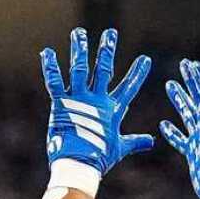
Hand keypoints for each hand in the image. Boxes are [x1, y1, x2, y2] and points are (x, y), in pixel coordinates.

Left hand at [40, 27, 153, 174]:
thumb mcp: (120, 148)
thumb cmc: (98, 158)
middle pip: (104, 70)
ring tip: (79, 33)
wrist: (78, 165)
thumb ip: (136, 141)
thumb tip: (152, 141)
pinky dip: (51, 67)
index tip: (145, 59)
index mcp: (112, 110)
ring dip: (80, 50)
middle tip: (110, 33)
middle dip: (107, 50)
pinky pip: (54, 82)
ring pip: (80, 69)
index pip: (128, 87)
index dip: (137, 73)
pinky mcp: (61, 104)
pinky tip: (47, 52)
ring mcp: (79, 100)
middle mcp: (96, 101)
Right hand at [159, 59, 199, 198]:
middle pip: (199, 101)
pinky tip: (163, 125)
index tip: (193, 65)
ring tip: (170, 86)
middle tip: (184, 65)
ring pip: (188, 116)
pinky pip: (181, 140)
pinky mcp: (194, 155)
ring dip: (180, 101)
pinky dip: (172, 132)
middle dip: (192, 83)